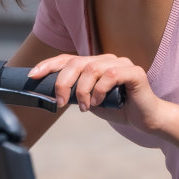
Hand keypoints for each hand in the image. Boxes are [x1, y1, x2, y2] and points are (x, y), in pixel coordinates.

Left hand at [28, 53, 166, 131]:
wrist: (146, 120)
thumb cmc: (118, 109)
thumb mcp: (90, 101)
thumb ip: (75, 94)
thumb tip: (52, 95)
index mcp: (95, 63)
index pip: (67, 59)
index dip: (48, 65)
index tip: (33, 75)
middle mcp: (107, 59)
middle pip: (76, 62)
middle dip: (63, 83)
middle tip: (61, 103)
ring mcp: (121, 63)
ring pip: (91, 69)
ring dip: (83, 91)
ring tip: (86, 107)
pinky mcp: (134, 72)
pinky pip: (110, 75)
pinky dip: (99, 90)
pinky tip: (99, 102)